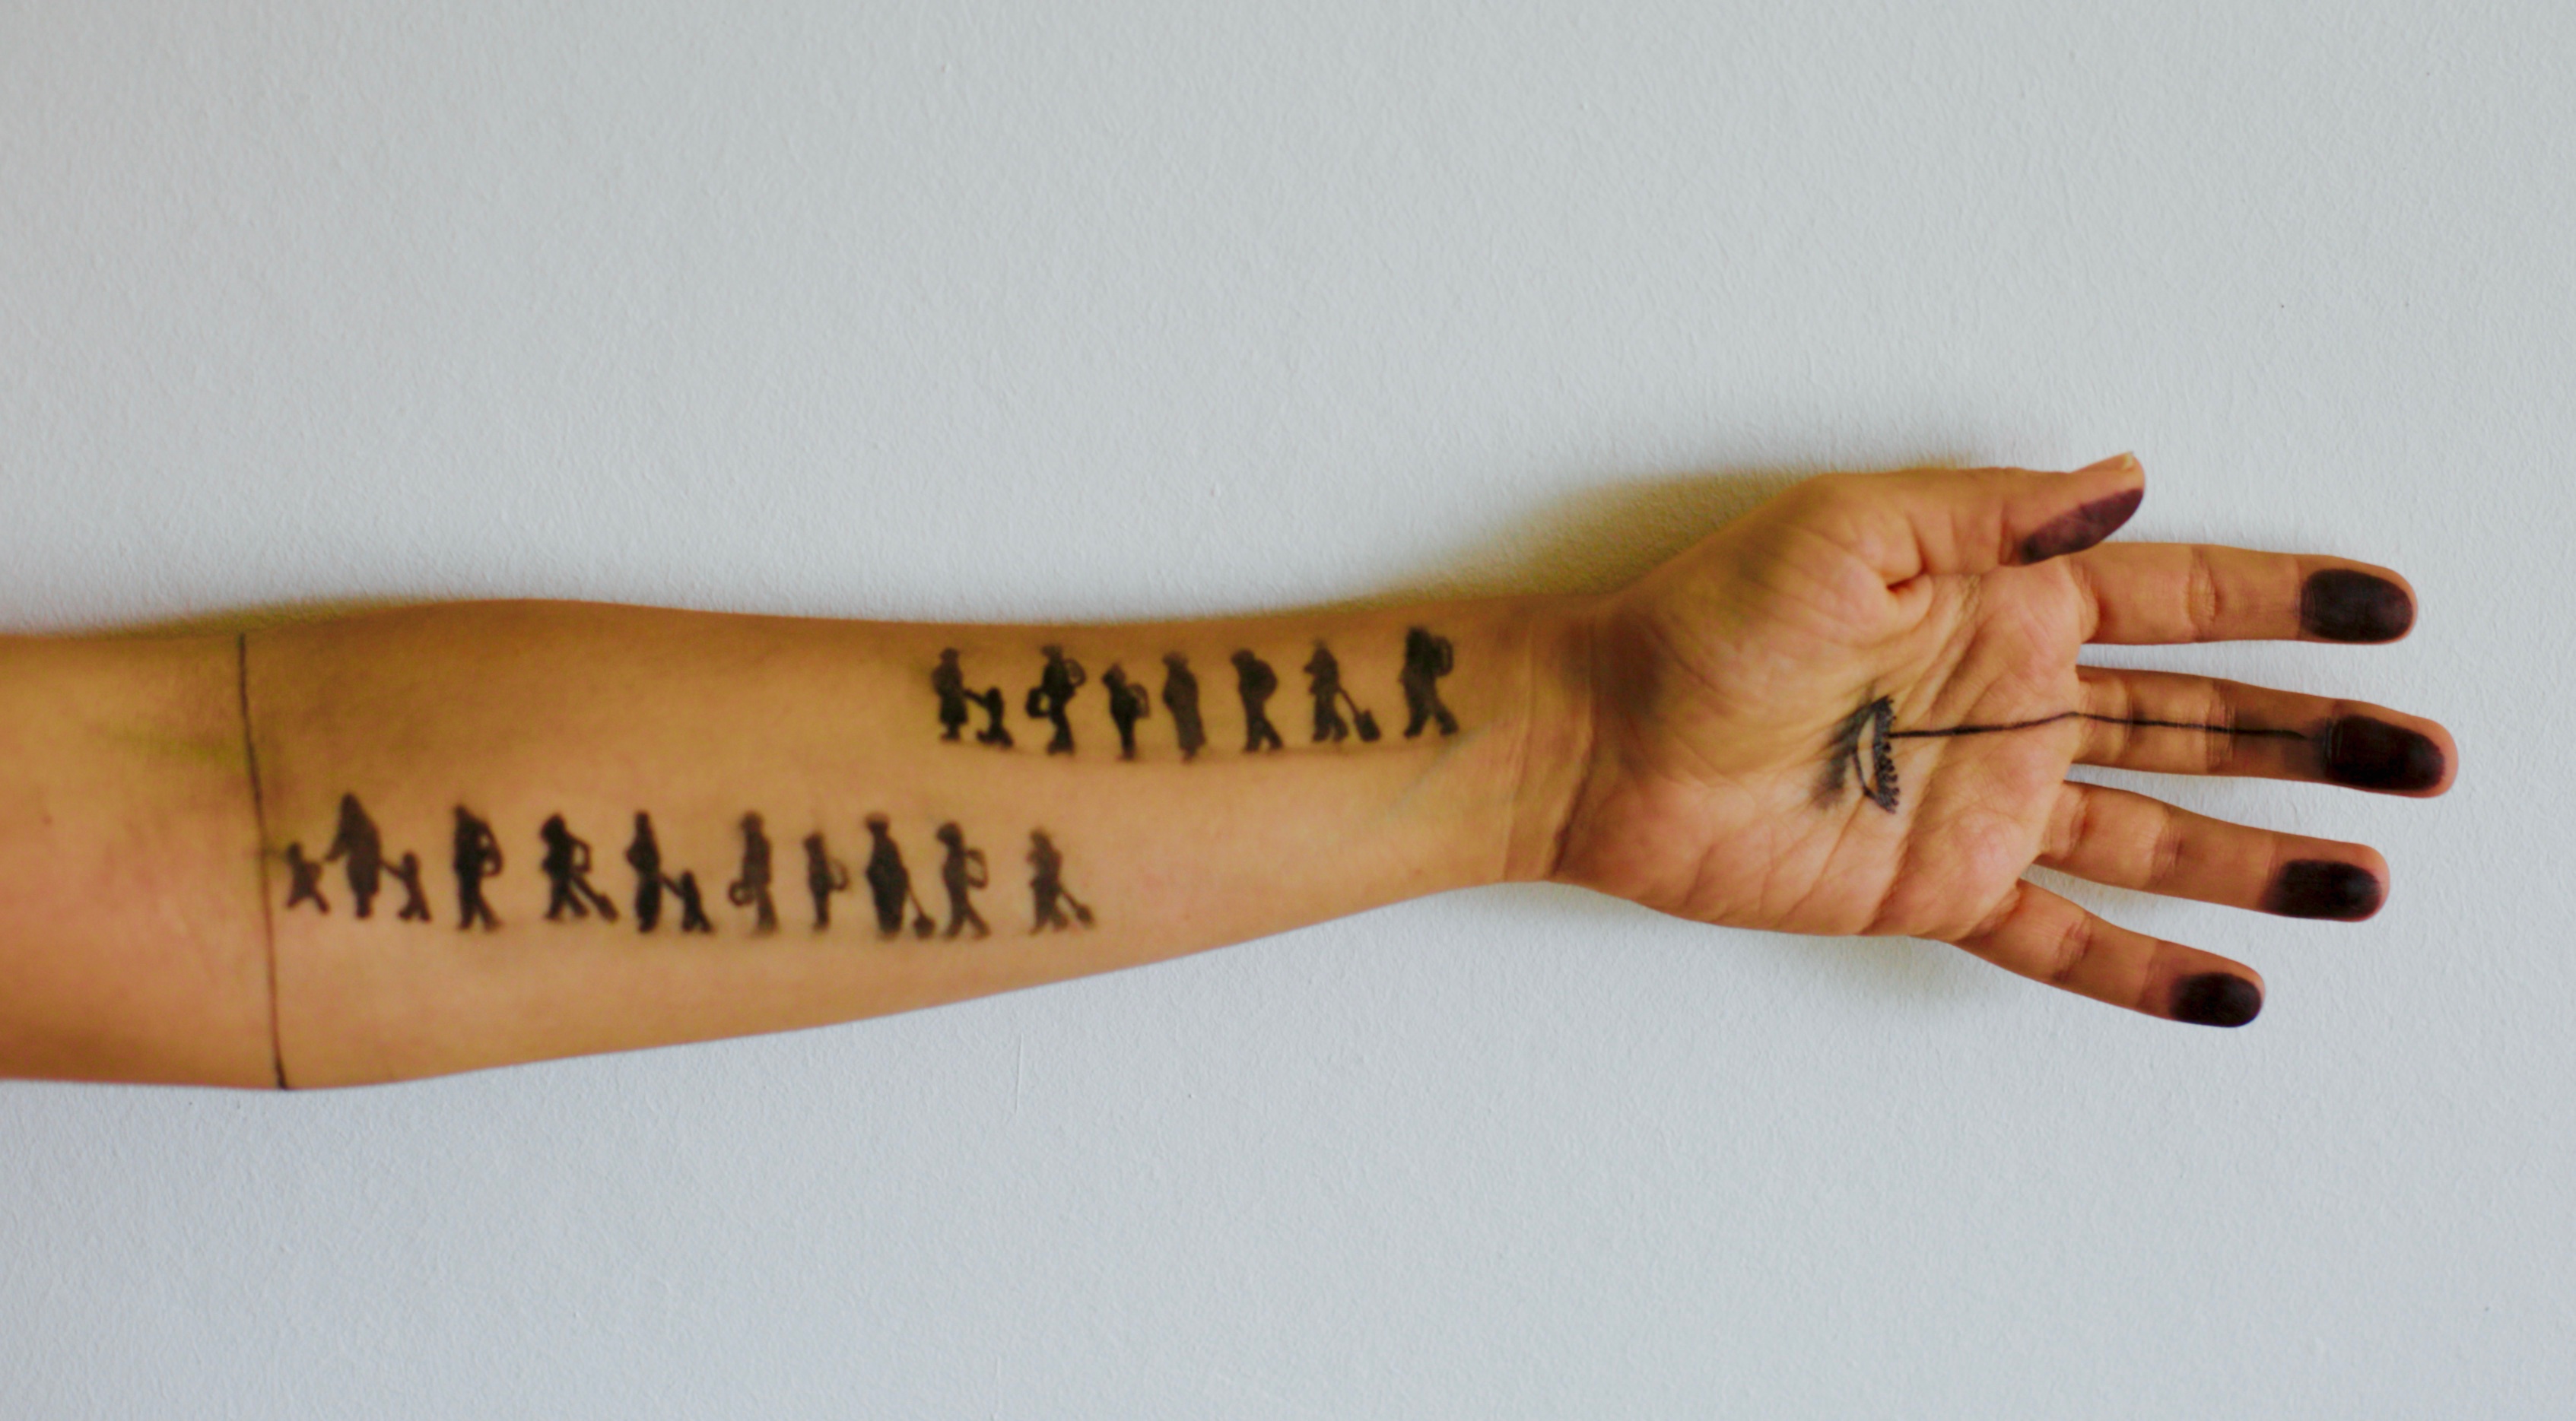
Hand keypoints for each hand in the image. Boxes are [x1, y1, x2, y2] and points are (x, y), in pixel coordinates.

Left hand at [1546, 455, 2453, 1025]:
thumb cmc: (1706, 618)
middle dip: (2315, 735)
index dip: (2286, 604)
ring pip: (2157, 835)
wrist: (1602, 738)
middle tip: (2429, 756)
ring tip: (2367, 875)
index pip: (2177, 601)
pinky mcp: (1936, 889)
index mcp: (2004, 604)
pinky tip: (2230, 988)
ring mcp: (1982, 805)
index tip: (2388, 611)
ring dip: (2263, 856)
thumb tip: (2129, 482)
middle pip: (2199, 720)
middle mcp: (2012, 704)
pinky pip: (2061, 938)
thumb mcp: (1852, 526)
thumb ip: (1998, 514)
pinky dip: (2143, 969)